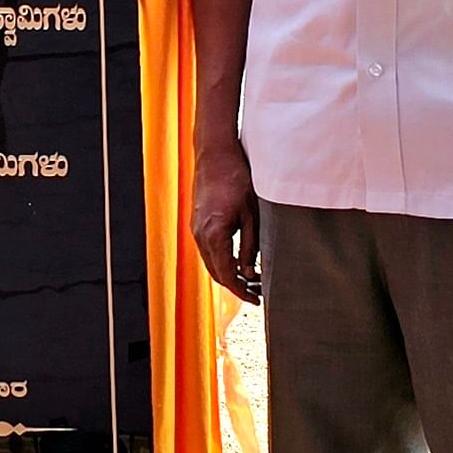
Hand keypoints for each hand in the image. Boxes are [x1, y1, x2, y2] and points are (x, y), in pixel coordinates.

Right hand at [189, 141, 262, 304]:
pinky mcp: (197, 222)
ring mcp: (195, 228)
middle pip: (215, 272)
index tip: (257, 299)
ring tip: (249, 281)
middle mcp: (199, 234)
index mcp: (213, 234)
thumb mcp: (251, 213)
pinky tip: (236, 261)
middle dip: (235, 286)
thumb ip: (250, 245)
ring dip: (227, 274)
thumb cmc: (237, 178)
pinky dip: (220, 261)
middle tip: (256, 295)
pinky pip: (207, 250)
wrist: (215, 153)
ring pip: (210, 262)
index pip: (226, 274)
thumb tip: (250, 272)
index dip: (242, 290)